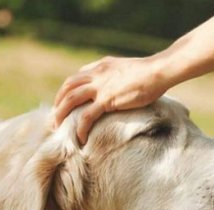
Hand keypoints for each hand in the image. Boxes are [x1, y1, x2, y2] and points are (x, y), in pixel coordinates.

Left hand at [53, 55, 169, 144]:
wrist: (157, 72)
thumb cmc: (150, 73)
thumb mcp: (127, 69)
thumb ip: (116, 75)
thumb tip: (116, 85)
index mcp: (101, 67)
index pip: (77, 77)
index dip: (68, 91)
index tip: (65, 103)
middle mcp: (96, 74)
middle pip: (68, 87)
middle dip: (58, 102)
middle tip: (56, 117)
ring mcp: (100, 87)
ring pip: (71, 100)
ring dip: (61, 114)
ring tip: (59, 128)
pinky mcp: (107, 100)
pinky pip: (86, 116)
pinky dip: (80, 128)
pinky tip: (80, 138)